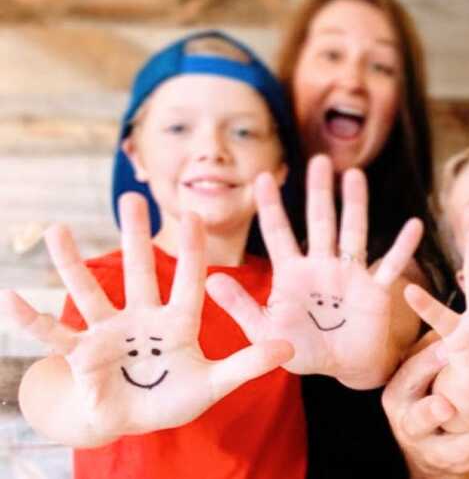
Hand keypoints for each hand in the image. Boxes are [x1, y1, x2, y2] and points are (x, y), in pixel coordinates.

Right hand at [0, 194, 291, 445]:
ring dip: (72, 264)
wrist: (136, 420)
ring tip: (56, 229)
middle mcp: (143, 318)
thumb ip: (249, 364)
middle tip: (134, 198)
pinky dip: (30, 321)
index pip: (189, 279)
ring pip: (89, 293)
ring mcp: (110, 333)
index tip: (196, 213)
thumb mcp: (216, 383)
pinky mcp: (82, 355)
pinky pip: (53, 337)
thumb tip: (290, 349)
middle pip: (139, 272)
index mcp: (179, 322)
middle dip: (137, 237)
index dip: (193, 250)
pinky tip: (8, 297)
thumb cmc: (176, 398)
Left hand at [207, 155, 422, 387]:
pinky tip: (414, 226)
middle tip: (319, 160)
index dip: (271, 206)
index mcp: (292, 273)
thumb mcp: (263, 331)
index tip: (263, 176)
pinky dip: (403, 248)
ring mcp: (349, 275)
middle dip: (318, 192)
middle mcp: (321, 266)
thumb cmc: (301, 349)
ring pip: (352, 232)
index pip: (278, 233)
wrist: (340, 368)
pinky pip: (390, 266)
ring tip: (355, 176)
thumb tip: (210, 278)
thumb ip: (240, 306)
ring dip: (354, 206)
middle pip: (320, 222)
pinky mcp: (374, 291)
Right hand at [382, 334, 468, 477]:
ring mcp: (429, 450)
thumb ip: (433, 348)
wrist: (428, 443)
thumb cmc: (429, 390)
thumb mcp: (424, 370)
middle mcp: (408, 423)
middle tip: (447, 406)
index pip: (409, 376)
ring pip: (452, 448)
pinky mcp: (451, 465)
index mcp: (399, 393)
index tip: (448, 350)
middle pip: (417, 420)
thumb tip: (455, 318)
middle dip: (431, 413)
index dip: (427, 363)